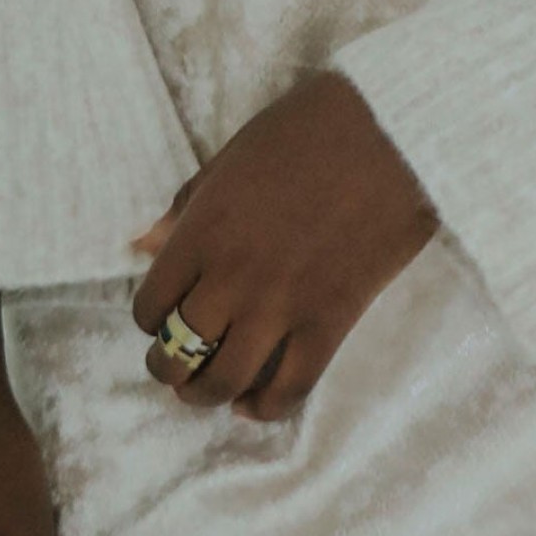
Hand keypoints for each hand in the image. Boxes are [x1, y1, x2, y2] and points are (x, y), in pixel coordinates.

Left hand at [128, 70, 436, 422]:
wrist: (392, 130)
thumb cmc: (308, 128)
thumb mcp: (231, 156)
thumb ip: (187, 207)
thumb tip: (143, 245)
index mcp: (202, 232)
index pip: (150, 306)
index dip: (150, 319)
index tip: (164, 316)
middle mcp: (233, 277)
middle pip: (179, 353)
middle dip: (169, 368)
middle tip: (177, 365)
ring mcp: (282, 305)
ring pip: (226, 381)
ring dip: (206, 395)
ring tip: (208, 390)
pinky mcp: (330, 322)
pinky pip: (290, 387)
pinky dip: (266, 408)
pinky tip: (255, 403)